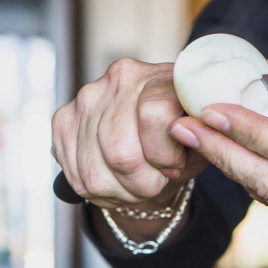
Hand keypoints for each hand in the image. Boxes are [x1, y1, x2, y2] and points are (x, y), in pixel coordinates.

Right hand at [52, 59, 205, 211]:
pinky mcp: (63, 120)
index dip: (165, 155)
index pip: (153, 115)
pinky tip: (117, 182)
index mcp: (159, 75)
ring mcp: (86, 99)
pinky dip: (100, 192)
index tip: (173, 165)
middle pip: (120, 152)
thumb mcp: (203, 140)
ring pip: (95, 173)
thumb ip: (200, 136)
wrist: (156, 138)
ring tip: (137, 185)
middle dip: (143, 183)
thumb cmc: (184, 140)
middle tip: (155, 182)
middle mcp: (117, 79)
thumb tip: (180, 133)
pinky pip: (75, 176)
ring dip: (121, 192)